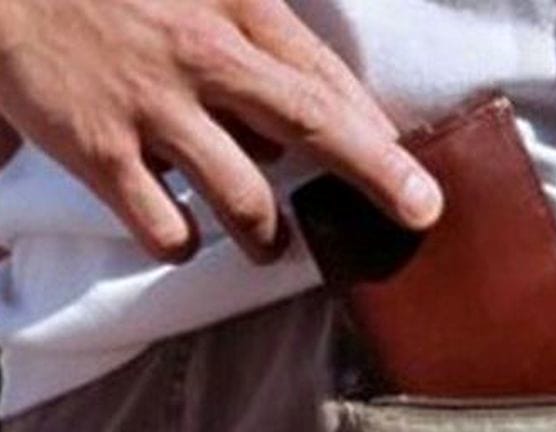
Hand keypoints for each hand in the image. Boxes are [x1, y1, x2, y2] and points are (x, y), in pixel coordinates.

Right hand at [0, 0, 442, 262]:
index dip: (380, 132)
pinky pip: (159, 224)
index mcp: (236, 10)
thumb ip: (256, 42)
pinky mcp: (97, 150)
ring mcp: (152, 107)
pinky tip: (181, 239)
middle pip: (313, 125)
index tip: (419, 171)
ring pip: (241, 195)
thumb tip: (303, 121)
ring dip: (268, 234)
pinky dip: (179, 243)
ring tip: (272, 245)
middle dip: (377, 175)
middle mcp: (204, 59)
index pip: (327, 80)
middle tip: (419, 213)